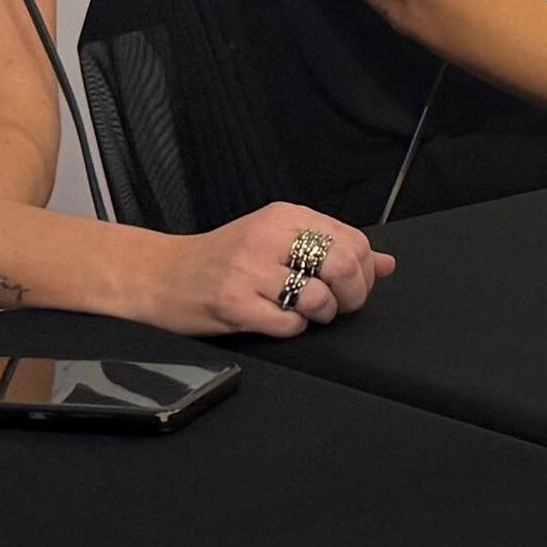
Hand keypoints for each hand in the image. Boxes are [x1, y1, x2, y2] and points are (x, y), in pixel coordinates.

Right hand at [174, 201, 394, 337]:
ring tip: (303, 312)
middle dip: (352, 296)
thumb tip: (386, 264)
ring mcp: (250, 269)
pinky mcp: (234, 302)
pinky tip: (276, 320)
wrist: (160, 275)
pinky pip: (289, 324)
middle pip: (344, 265)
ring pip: (319, 297)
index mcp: (285, 216)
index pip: (354, 241)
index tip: (352, 287)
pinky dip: (292, 329)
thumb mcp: (278, 241)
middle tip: (337, 306)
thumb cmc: (222, 260)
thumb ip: (332, 248)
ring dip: (320, 315)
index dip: (364, 273)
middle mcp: (269, 236)